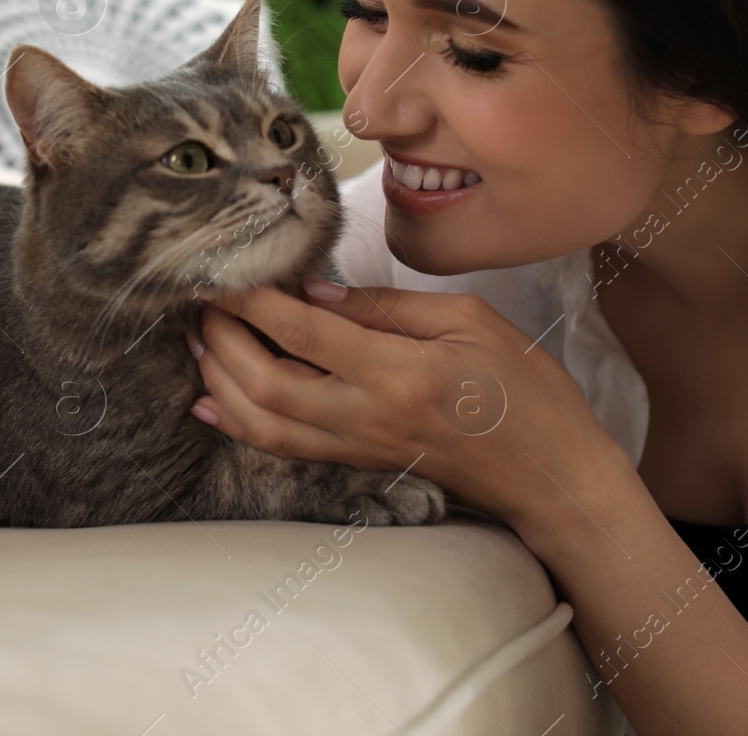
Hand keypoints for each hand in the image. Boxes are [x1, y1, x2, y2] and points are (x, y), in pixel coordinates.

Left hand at [187, 279, 617, 524]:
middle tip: (200, 302)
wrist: (551, 476)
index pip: (302, 330)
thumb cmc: (525, 391)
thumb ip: (388, 306)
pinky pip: (285, 447)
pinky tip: (212, 402)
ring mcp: (360, 446)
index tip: (219, 271)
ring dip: (219, 383)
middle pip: (265, 383)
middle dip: (221, 340)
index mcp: (398, 372)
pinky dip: (240, 424)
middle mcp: (368, 416)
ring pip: (264, 423)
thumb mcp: (469, 321)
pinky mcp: (360, 463)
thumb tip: (314, 290)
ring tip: (195, 343)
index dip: (250, 300)